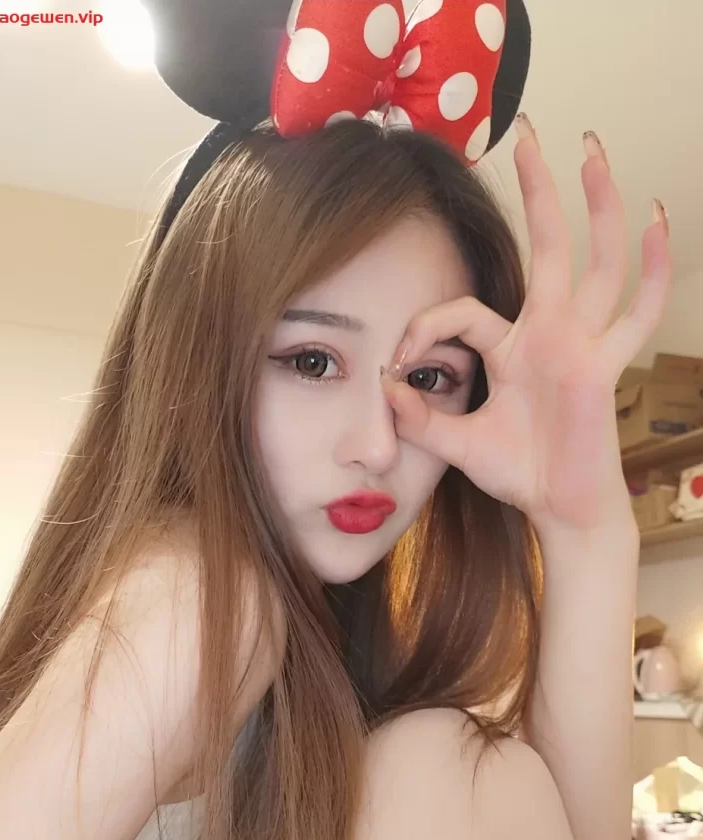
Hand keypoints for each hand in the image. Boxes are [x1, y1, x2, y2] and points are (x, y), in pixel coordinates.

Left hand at [381, 116, 670, 536]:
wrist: (558, 508)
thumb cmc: (517, 472)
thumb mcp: (457, 443)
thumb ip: (420, 418)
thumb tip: (382, 388)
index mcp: (511, 347)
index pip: (461, 313)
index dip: (422, 330)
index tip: (395, 364)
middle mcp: (548, 333)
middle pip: (547, 246)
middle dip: (537, 190)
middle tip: (526, 131)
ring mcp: (580, 344)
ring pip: (595, 262)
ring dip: (594, 205)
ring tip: (591, 147)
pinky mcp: (602, 367)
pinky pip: (635, 313)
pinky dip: (650, 271)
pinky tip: (657, 221)